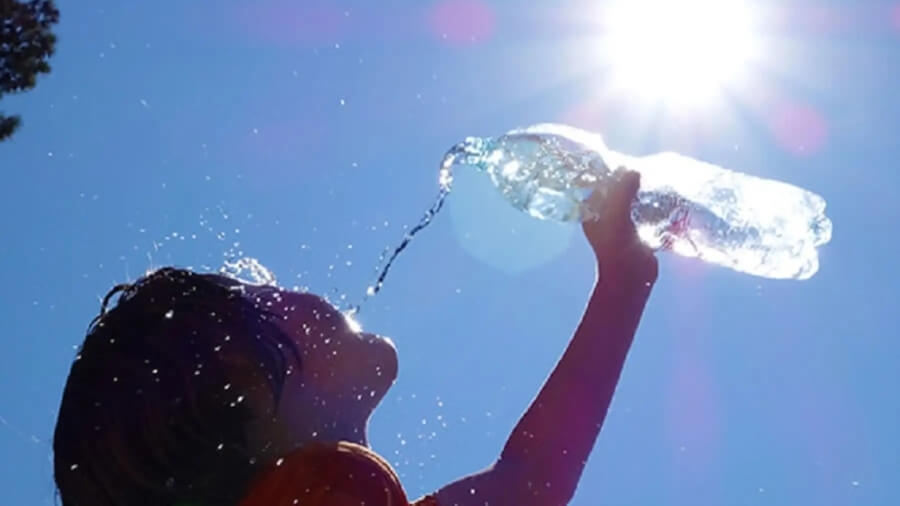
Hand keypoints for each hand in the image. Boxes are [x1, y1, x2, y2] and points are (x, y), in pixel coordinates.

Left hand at [582, 170, 657, 287]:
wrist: (631, 278)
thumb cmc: (618, 246)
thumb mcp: (616, 215)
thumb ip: (622, 191)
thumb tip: (633, 170)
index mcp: (592, 213)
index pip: (600, 186)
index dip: (612, 174)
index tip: (629, 163)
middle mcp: (604, 217)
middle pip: (617, 193)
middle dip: (630, 183)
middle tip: (647, 171)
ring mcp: (621, 225)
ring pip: (632, 203)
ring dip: (643, 195)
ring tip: (657, 181)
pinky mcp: (637, 233)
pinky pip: (644, 214)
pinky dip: (653, 208)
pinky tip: (665, 199)